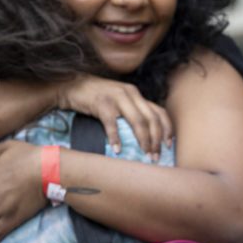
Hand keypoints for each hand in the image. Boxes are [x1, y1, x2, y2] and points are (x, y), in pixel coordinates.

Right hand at [55, 74, 171, 156]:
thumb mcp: (119, 101)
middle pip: (151, 119)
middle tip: (155, 157)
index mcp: (137, 95)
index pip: (159, 112)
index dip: (167, 129)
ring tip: (144, 155)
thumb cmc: (97, 98)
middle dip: (156, 140)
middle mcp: (131, 94)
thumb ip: (131, 112)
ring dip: (143, 140)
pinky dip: (116, 138)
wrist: (73, 85)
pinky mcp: (102, 103)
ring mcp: (117, 97)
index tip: (169, 146)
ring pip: (138, 121)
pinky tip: (117, 150)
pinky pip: (112, 123)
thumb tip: (144, 138)